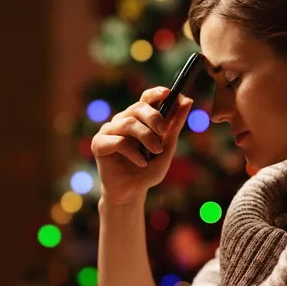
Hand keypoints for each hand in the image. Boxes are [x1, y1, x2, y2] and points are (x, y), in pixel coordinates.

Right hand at [91, 87, 192, 203]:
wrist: (132, 192)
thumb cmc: (148, 170)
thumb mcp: (166, 148)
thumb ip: (175, 126)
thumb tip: (188, 101)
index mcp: (138, 118)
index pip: (146, 99)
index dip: (156, 93)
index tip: (168, 93)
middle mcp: (122, 120)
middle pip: (138, 108)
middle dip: (154, 117)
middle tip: (163, 131)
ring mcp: (109, 131)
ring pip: (128, 123)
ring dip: (146, 137)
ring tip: (155, 152)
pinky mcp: (99, 144)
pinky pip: (118, 141)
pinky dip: (133, 153)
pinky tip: (141, 163)